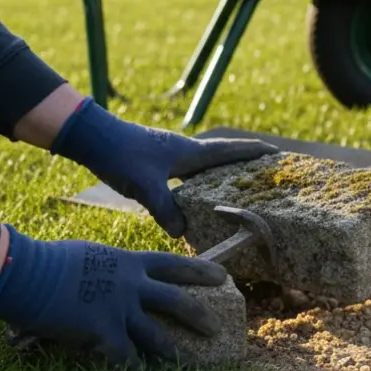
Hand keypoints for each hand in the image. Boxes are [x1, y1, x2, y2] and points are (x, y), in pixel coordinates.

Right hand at [0, 224, 227, 367]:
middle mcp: (132, 285)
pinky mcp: (104, 332)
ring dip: (176, 353)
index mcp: (130, 262)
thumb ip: (111, 268)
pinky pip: (126, 358)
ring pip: (158, 336)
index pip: (175, 265)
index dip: (201, 271)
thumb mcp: (91, 256)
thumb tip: (115, 274)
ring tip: (193, 365)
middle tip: (217, 328)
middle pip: (177, 301)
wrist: (27, 272)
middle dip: (200, 315)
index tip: (223, 275)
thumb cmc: (50, 261)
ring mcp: (120, 309)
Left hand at [49, 97, 276, 237]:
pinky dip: (200, 182)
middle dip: (245, 163)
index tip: (278, 154)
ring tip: (236, 187)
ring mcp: (172, 155)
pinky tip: (196, 196)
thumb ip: (165, 209)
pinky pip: (189, 173)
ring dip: (222, 173)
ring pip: (205, 165)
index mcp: (191, 152)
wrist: (92, 138)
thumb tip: (181, 233)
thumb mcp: (145, 186)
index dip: (255, 152)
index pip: (231, 150)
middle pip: (224, 156)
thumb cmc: (121, 155)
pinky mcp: (158, 161)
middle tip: (264, 174)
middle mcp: (186, 150)